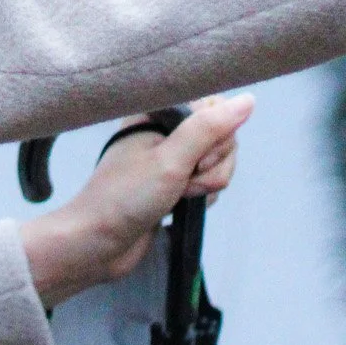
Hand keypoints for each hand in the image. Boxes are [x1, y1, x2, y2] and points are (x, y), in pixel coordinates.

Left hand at [18, 95, 253, 310]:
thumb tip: (248, 100)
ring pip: (216, 162)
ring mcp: (169, 158)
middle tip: (185, 182)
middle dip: (213, 165)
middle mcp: (165, 130)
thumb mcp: (171, 160)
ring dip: (206, 184)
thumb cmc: (126, 197)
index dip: (217, 135)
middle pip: (221, 137)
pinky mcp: (173, 183)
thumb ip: (209, 129)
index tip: (197, 158)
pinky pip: (206, 182)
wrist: (97, 243)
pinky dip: (202, 196)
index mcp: (158, 112)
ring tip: (178, 197)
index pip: (214, 107)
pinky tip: (180, 206)